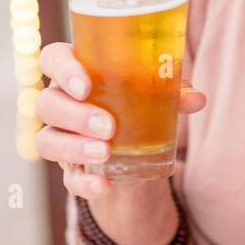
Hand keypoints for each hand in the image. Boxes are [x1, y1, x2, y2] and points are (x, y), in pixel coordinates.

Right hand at [35, 41, 206, 199]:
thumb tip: (197, 99)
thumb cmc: (140, 100)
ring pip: (47, 140)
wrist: (137, 144)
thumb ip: (173, 91)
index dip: (62, 69)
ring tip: (104, 153)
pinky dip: (84, 183)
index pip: (53, 59)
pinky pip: (67, 178)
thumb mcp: (157, 92)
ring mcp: (61, 136)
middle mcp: (61, 102)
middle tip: (107, 126)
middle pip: (47, 104)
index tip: (85, 86)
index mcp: (77, 72)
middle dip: (75, 115)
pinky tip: (103, 186)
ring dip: (74, 147)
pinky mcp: (70, 168)